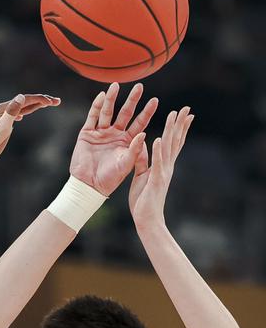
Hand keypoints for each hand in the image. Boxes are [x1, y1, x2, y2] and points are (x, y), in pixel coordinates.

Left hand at [0, 93, 59, 168]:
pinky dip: (23, 113)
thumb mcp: (2, 128)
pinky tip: (22, 117)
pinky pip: (15, 116)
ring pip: (21, 108)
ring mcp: (2, 118)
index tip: (54, 102)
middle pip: (25, 101)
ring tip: (47, 104)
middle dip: (41, 100)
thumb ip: (12, 111)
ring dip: (35, 106)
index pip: (26, 99)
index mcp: (4, 109)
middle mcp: (3, 110)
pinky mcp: (1, 126)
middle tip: (57, 101)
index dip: (41, 99)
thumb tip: (22, 96)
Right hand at [69, 83, 157, 195]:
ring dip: (111, 99)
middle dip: (132, 100)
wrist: (89, 185)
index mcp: (127, 141)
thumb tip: (144, 133)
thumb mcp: (126, 164)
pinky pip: (92, 117)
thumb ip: (134, 149)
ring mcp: (101, 133)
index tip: (155, 100)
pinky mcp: (87, 134)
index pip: (139, 123)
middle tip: (140, 87)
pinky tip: (101, 96)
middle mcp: (115, 134)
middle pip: (125, 113)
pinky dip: (96, 106)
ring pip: (108, 112)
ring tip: (116, 85)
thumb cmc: (110, 179)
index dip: (147, 112)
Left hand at [129, 106, 193, 228]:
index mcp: (163, 166)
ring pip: (168, 148)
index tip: (185, 114)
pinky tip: (159, 138)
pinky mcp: (156, 180)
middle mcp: (167, 167)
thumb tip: (144, 147)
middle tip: (186, 108)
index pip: (174, 144)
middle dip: (180, 124)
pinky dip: (158, 150)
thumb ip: (143, 162)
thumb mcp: (141, 176)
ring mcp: (163, 172)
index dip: (179, 129)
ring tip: (174, 115)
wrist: (147, 219)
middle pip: (175, 141)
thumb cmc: (144, 200)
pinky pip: (156, 162)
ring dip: (171, 131)